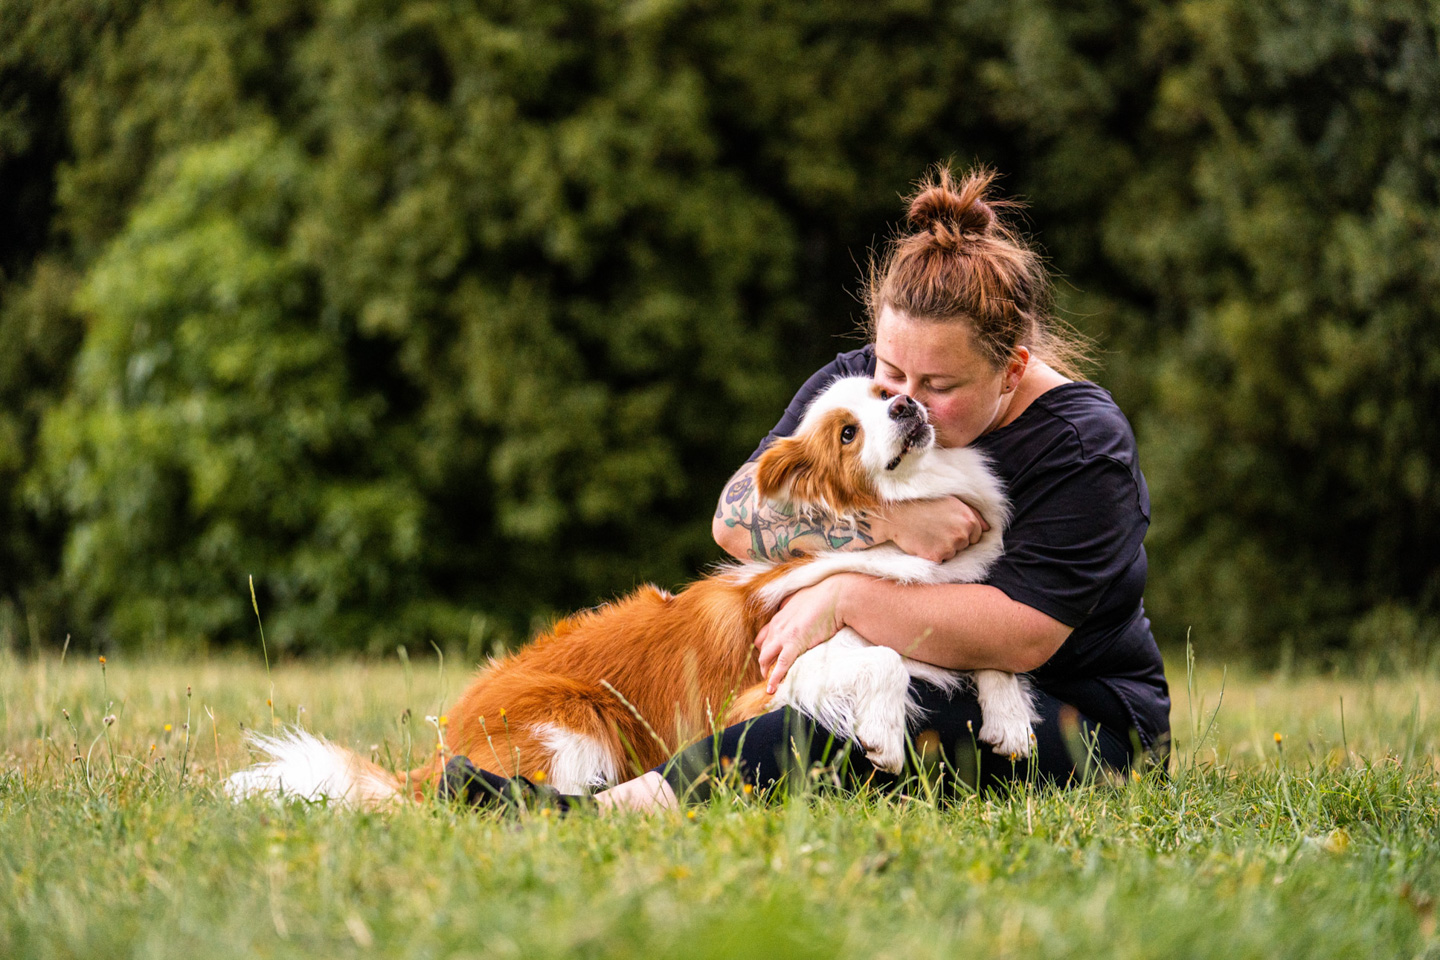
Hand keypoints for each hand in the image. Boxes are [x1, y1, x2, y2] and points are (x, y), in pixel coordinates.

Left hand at [754, 575, 854, 693]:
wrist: (835, 596)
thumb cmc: (823, 597)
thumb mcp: (800, 599)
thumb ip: (792, 607)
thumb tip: (791, 609)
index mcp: (779, 617)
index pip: (763, 638)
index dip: (764, 650)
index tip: (769, 659)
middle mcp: (777, 627)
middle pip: (762, 649)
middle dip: (764, 664)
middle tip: (769, 675)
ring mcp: (784, 635)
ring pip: (766, 658)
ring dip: (766, 672)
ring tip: (770, 684)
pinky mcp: (795, 644)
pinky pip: (780, 665)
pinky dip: (774, 679)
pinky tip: (772, 688)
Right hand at [871, 496, 989, 562]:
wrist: (898, 513)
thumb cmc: (924, 504)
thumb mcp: (951, 501)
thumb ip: (973, 513)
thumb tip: (988, 527)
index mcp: (968, 519)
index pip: (975, 535)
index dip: (962, 532)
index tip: (947, 527)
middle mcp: (962, 533)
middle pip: (964, 546)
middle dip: (953, 541)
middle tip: (935, 529)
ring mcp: (950, 546)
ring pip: (952, 554)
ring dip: (942, 548)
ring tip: (928, 534)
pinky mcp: (937, 556)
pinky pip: (940, 560)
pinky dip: (932, 554)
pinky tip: (923, 542)